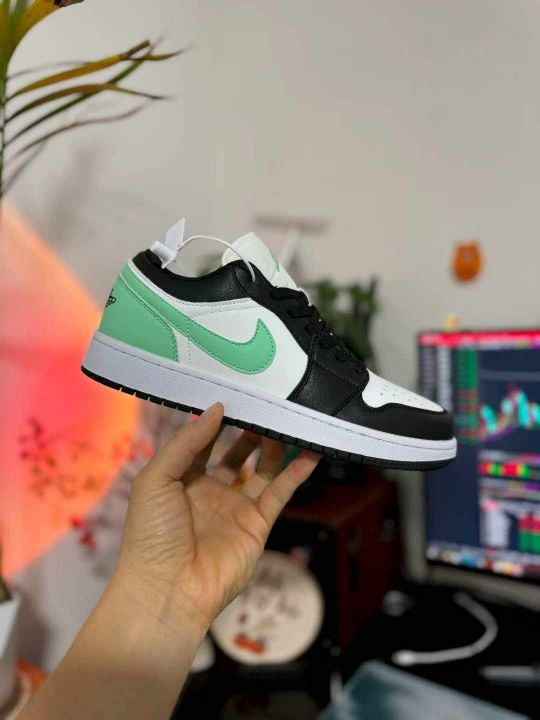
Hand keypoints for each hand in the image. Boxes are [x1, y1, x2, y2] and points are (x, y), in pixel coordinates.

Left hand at [114, 403, 319, 633]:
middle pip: (236, 453)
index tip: (233, 395)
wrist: (168, 590)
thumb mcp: (156, 478)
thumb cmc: (152, 533)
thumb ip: (187, 442)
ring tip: (288, 419)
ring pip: (261, 469)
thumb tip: (216, 409)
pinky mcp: (257, 525)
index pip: (202, 442)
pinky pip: (280, 493)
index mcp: (181, 480)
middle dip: (249, 430)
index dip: (216, 420)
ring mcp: (235, 508)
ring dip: (274, 446)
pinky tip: (310, 452)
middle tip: (265, 404)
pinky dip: (296, 473)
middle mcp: (210, 491)